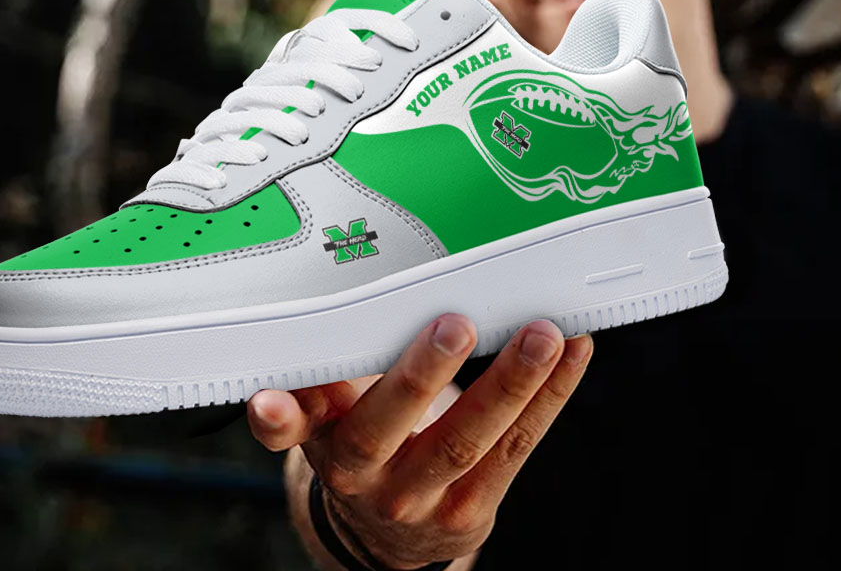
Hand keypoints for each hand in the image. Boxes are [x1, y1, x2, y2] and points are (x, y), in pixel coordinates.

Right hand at [246, 314, 593, 568]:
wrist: (385, 532)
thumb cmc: (360, 440)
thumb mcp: (327, 413)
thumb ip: (325, 373)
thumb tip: (335, 309)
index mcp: (322, 437)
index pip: (292, 427)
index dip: (280, 417)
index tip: (269, 400)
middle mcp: (364, 474)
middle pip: (387, 427)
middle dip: (422, 375)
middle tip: (454, 325)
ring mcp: (422, 497)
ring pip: (468, 439)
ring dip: (511, 382)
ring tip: (542, 333)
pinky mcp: (472, 509)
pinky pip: (517, 448)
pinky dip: (550, 396)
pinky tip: (571, 353)